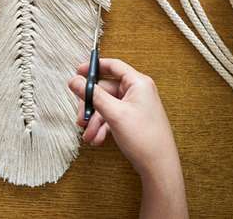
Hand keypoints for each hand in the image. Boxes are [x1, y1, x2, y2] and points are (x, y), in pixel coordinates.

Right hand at [68, 58, 180, 178]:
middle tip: (80, 117)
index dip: (94, 67)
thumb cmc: (143, 137)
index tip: (77, 72)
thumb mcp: (114, 113)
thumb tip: (74, 80)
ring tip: (88, 136)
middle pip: (105, 89)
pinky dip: (102, 127)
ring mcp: (135, 106)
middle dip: (91, 105)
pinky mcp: (132, 119)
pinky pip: (112, 117)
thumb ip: (93, 95)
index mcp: (138, 83)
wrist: (158, 166)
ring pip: (106, 105)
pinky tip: (96, 139)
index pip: (113, 66)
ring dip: (95, 120)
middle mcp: (137, 91)